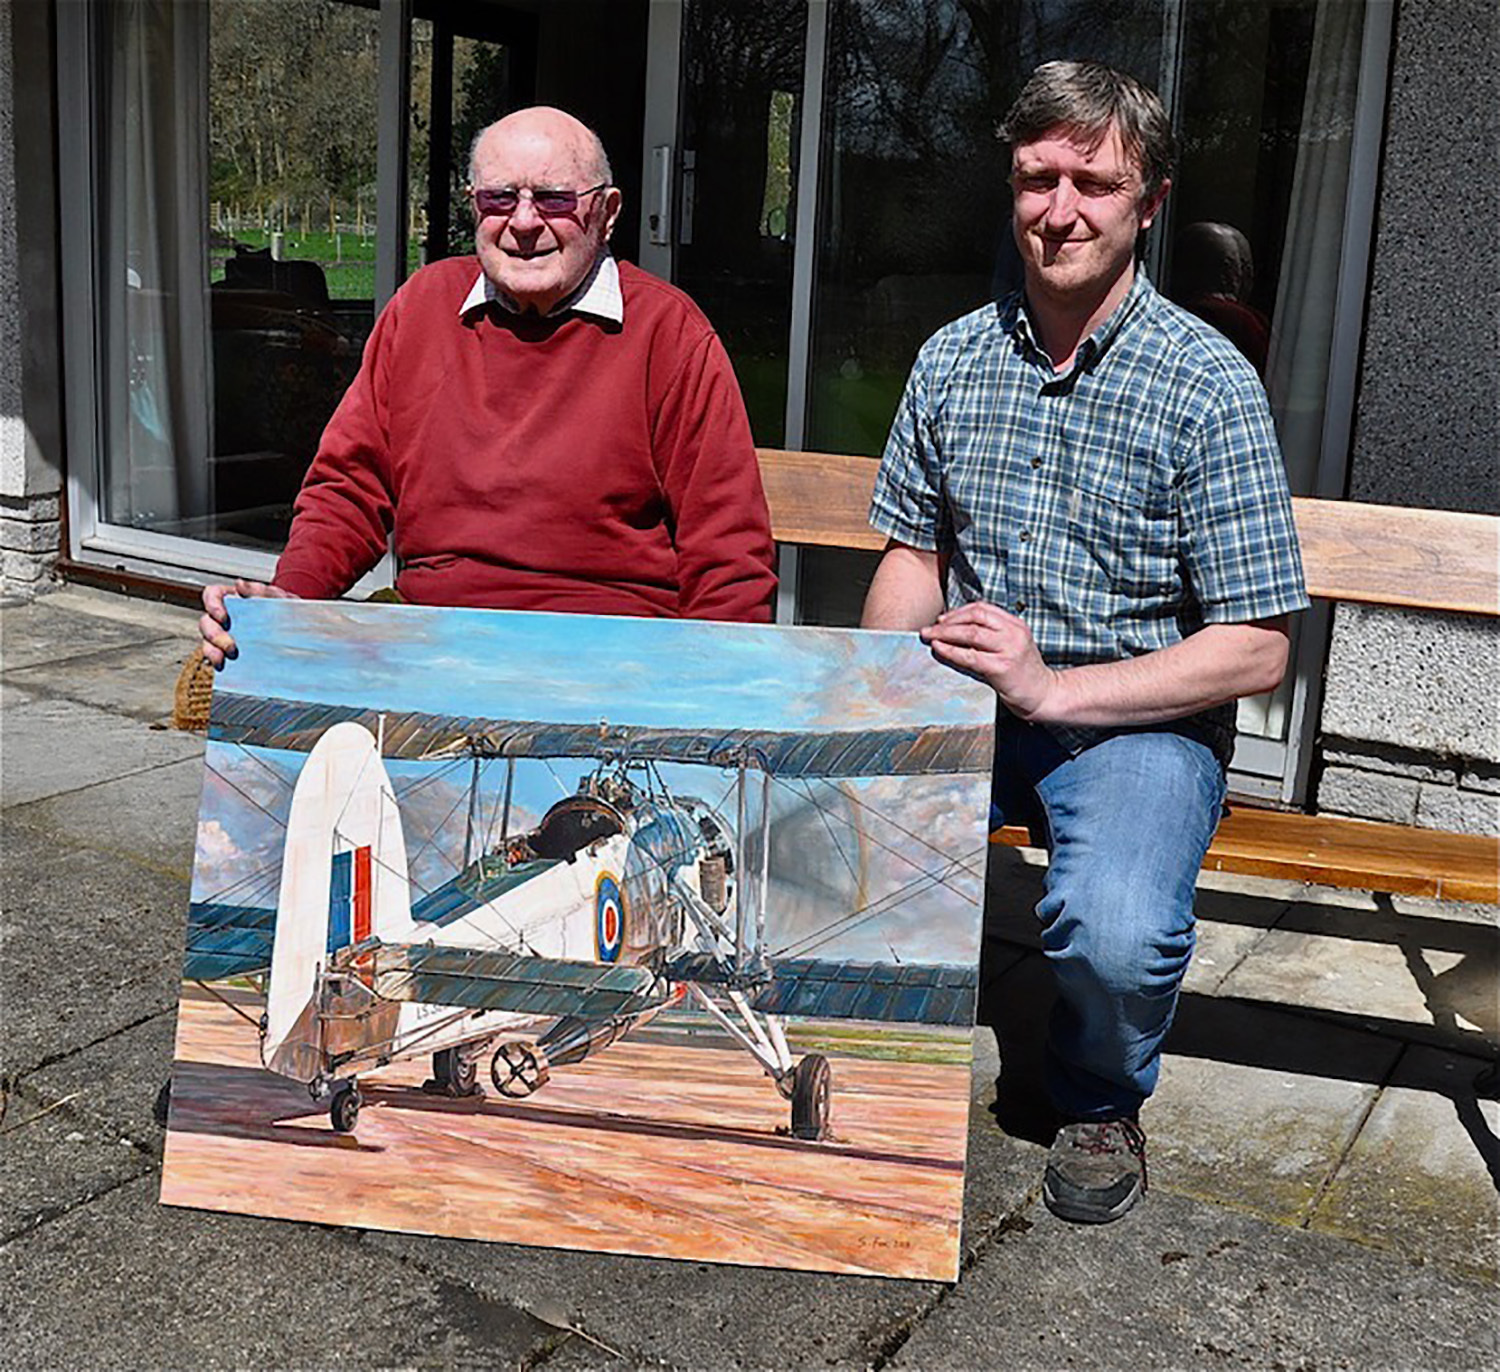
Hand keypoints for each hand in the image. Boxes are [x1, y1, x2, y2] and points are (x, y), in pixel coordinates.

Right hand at [198, 579, 295, 668]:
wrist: (304, 633)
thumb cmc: (288, 611)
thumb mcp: (281, 598)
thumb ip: (263, 590)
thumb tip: (240, 584)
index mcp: (234, 599)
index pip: (212, 596)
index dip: (212, 605)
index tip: (224, 618)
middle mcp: (225, 618)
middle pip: (206, 623)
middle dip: (215, 636)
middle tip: (231, 648)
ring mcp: (226, 637)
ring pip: (208, 643)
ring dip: (212, 652)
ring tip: (224, 661)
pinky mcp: (230, 655)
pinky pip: (217, 660)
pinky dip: (218, 664)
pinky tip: (226, 669)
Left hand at [920, 600, 1060, 720]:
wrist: (1044, 695)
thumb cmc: (1023, 673)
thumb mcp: (1012, 646)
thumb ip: (992, 636)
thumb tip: (955, 630)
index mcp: (1016, 624)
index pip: (982, 608)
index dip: (959, 612)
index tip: (942, 620)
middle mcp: (1014, 633)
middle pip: (975, 617)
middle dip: (948, 622)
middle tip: (929, 629)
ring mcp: (1009, 649)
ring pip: (971, 633)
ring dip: (945, 633)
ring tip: (929, 636)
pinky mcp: (1002, 667)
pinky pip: (970, 656)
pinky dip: (951, 651)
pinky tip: (939, 649)